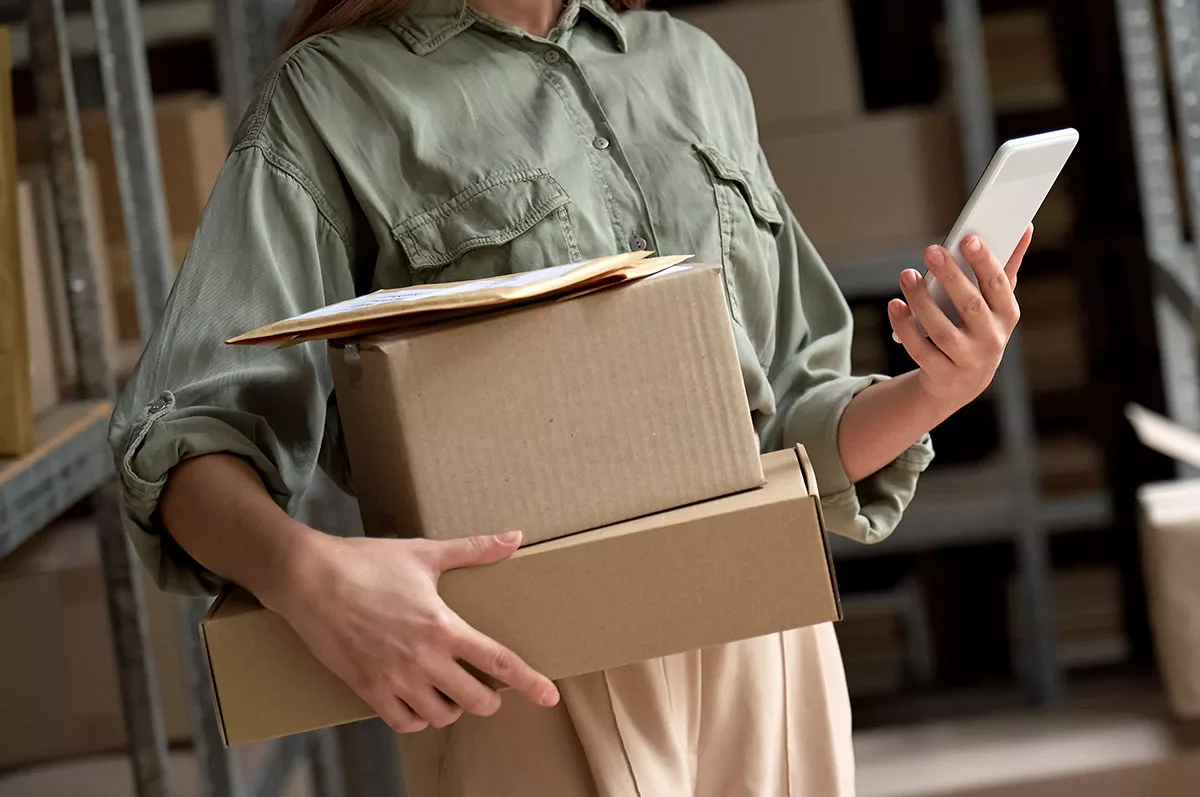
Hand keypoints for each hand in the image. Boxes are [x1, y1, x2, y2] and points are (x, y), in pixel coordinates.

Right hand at [266, 530, 558, 733]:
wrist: (309, 579)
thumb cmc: (368, 562)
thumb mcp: (425, 554)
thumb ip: (474, 550)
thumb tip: (515, 537)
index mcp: (443, 627)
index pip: (499, 663)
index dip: (529, 683)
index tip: (549, 697)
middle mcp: (424, 660)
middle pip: (476, 701)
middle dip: (488, 699)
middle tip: (485, 687)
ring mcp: (395, 679)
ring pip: (441, 716)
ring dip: (453, 708)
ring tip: (451, 692)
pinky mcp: (368, 690)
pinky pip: (404, 722)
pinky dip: (418, 718)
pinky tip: (419, 703)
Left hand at [888, 226, 1032, 416]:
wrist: (962, 383)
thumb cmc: (979, 329)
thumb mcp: (996, 302)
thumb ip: (1006, 266)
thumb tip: (1025, 225)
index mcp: (1007, 314)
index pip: (998, 285)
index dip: (984, 261)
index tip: (967, 238)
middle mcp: (991, 339)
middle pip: (970, 305)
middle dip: (951, 276)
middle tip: (930, 250)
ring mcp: (966, 359)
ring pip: (942, 329)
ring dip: (922, 300)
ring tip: (907, 275)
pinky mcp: (941, 374)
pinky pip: (920, 349)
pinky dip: (905, 326)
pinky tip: (895, 304)